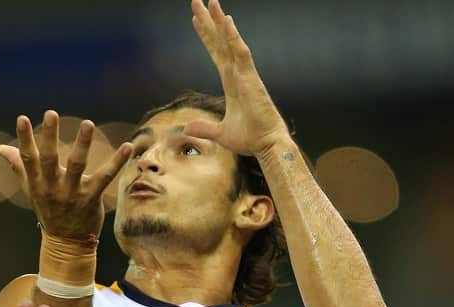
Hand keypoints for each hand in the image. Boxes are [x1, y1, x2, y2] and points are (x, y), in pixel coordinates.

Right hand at [0, 111, 131, 239]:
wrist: (66, 243)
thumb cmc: (48, 210)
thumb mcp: (31, 189)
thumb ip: (17, 166)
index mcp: (37, 183)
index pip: (28, 158)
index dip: (24, 138)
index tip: (22, 118)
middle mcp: (52, 187)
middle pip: (49, 159)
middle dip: (49, 136)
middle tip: (50, 113)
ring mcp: (72, 193)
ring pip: (77, 165)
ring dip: (82, 144)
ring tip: (87, 123)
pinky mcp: (92, 198)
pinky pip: (105, 177)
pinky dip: (117, 162)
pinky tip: (128, 146)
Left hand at [185, 0, 292, 157]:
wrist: (266, 145)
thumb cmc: (250, 139)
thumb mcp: (220, 134)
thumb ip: (204, 128)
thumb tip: (187, 128)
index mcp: (231, 83)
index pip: (216, 53)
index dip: (207, 36)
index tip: (197, 20)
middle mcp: (237, 73)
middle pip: (220, 42)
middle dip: (209, 22)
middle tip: (197, 1)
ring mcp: (245, 74)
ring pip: (230, 41)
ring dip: (220, 21)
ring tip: (210, 1)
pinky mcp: (251, 78)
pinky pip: (240, 52)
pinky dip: (233, 36)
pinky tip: (226, 19)